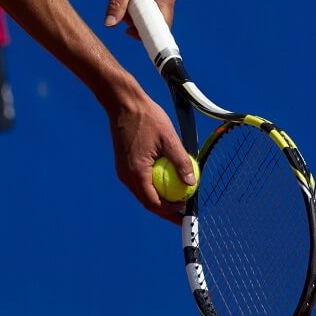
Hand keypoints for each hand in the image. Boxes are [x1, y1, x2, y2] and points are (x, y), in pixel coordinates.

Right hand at [107, 90, 194, 223]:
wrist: (123, 104)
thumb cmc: (147, 118)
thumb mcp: (169, 139)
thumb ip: (181, 162)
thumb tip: (192, 182)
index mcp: (136, 172)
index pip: (153, 202)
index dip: (170, 210)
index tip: (185, 208)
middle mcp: (126, 175)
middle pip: (146, 202)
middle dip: (165, 209)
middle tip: (183, 210)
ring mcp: (123, 170)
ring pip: (142, 193)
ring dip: (158, 198)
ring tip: (176, 197)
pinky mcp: (123, 164)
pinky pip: (138, 182)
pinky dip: (152, 186)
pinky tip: (165, 180)